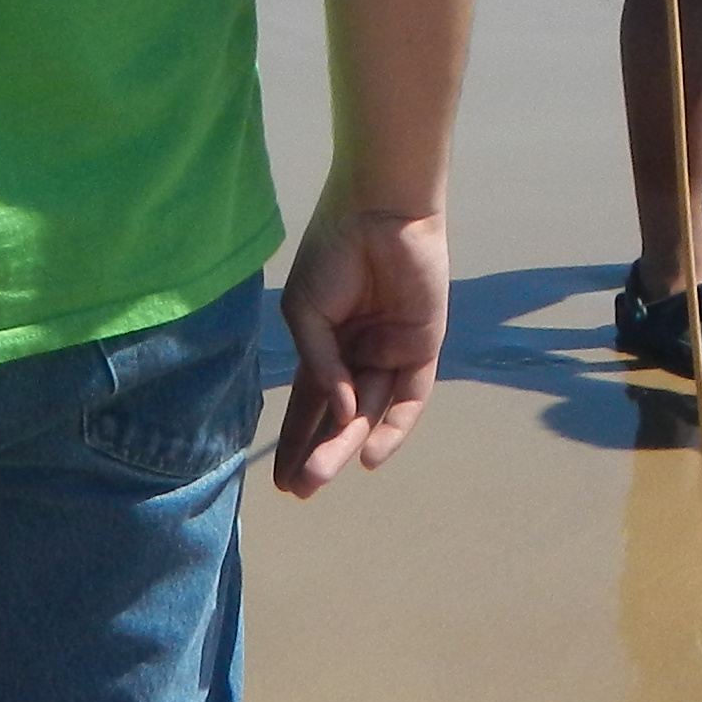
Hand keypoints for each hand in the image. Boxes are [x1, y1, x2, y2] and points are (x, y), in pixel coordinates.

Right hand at [273, 204, 446, 495]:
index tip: (279, 480)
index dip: (295, 438)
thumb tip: (338, 413)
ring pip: (368, 412)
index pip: (310, 402)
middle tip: (301, 490)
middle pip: (339, 416)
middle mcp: (359, 354)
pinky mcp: (422, 348)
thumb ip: (319, 364)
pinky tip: (370, 454)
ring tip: (319, 476)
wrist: (378, 212)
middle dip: (318, 452)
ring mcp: (390, 353)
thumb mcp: (306, 312)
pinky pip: (409, 398)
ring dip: (343, 445)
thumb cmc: (333, 252)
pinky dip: (392, 427)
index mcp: (327, 343)